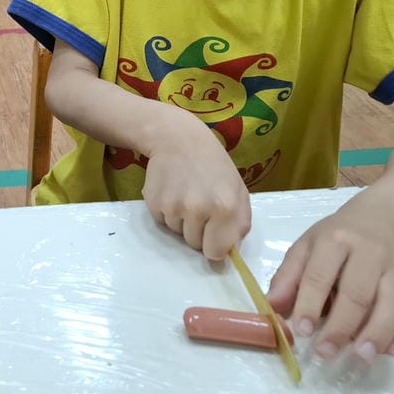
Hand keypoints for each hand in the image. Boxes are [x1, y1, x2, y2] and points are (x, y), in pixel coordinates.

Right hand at [141, 110, 250, 259]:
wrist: (179, 139)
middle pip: (195, 245)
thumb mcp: (238, 191)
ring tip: (186, 195)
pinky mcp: (153, 202)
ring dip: (182, 222)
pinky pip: (162, 222)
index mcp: (226, 207)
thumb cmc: (214, 166)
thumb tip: (229, 254)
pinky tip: (173, 191)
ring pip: (177, 233)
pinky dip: (167, 213)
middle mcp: (198, 208)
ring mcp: (173, 205)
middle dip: (199, 233)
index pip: (215, 253)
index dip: (215, 246)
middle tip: (201, 207)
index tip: (214, 236)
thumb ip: (239, 225)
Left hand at [267, 193, 393, 362]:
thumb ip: (287, 276)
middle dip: (341, 326)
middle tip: (325, 351)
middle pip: (358, 293)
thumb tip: (272, 306)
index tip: (301, 330)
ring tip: (360, 356)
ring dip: (377, 334)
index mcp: (334, 241)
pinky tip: (391, 351)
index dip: (309, 304)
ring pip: (392, 305)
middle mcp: (368, 253)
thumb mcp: (305, 247)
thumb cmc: (334, 238)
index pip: (320, 275)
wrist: (378, 220)